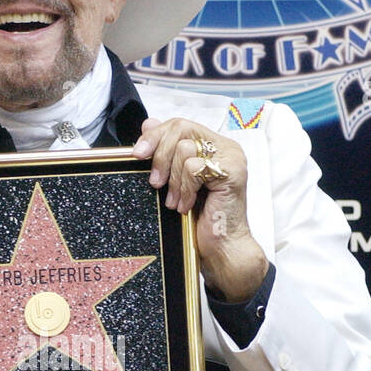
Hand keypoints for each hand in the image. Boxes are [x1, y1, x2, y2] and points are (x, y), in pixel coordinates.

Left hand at [133, 116, 267, 300]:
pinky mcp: (232, 171)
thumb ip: (165, 152)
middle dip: (160, 154)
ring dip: (174, 180)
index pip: (179, 124)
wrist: (221, 248)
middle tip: (155, 182)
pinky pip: (194, 167)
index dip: (155, 135)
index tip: (138, 154)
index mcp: (213, 145)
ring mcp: (232, 158)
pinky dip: (185, 189)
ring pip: (185, 149)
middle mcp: (225, 147)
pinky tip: (186, 206)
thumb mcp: (175, 181)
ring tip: (175, 201)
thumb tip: (148, 122)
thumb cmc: (200, 220)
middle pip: (181, 128)